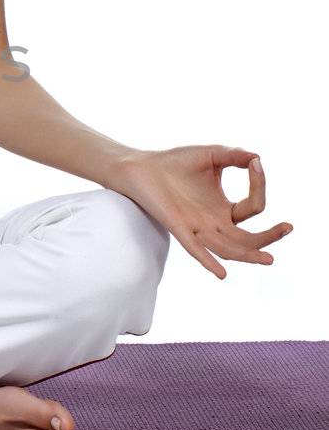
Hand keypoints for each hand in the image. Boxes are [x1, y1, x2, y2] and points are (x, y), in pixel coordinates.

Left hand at [112, 146, 292, 279]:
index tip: (255, 164)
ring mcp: (197, 228)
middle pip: (247, 239)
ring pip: (228, 249)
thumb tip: (257, 158)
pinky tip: (221, 273)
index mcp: (223, 209)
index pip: (253, 208)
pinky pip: (195, 250)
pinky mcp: (178, 228)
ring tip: (268, 259)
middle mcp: (213, 223)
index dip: (259, 186)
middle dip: (269, 237)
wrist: (142, 167)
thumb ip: (234, 156)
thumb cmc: (175, 163)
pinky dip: (208, 262)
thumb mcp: (212, 155)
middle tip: (287, 228)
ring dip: (248, 255)